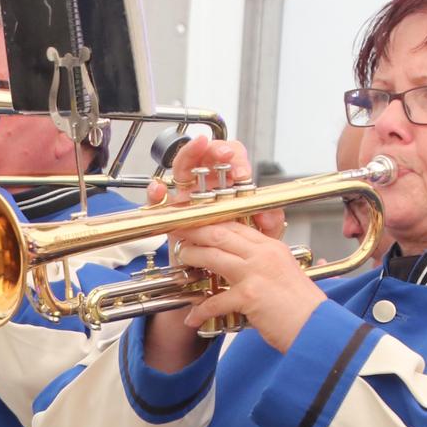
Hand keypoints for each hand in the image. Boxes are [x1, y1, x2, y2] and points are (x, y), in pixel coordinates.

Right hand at [147, 137, 284, 239]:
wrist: (215, 277)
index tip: (242, 174)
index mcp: (228, 186)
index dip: (237, 159)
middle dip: (215, 149)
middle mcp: (206, 187)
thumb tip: (269, 214)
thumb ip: (270, 224)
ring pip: (183, 166)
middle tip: (225, 156)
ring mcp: (186, 198)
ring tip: (198, 148)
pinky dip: (156, 191)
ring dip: (190, 153)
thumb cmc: (234, 251)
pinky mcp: (170, 215)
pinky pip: (158, 199)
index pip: (232, 158)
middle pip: (206, 155)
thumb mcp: (259, 238)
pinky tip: (161, 188)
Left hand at [174, 220, 323, 350]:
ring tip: (181, 261)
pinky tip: (191, 319)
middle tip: (176, 232)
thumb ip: (265, 264)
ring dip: (192, 257)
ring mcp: (256, 273)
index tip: (194, 223)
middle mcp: (264, 255)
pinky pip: (215, 300)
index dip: (211, 222)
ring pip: (212, 256)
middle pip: (219, 233)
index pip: (235, 225)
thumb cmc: (303, 308)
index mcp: (272, 247)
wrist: (318, 329)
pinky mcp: (250, 296)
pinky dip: (200, 310)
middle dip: (193, 231)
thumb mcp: (284, 274)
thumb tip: (241, 262)